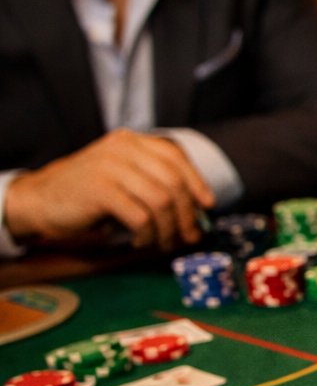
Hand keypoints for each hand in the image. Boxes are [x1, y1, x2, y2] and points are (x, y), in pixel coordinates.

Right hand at [4, 130, 212, 249]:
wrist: (40, 199)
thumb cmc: (88, 194)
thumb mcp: (123, 178)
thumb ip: (155, 185)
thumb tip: (198, 211)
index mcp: (131, 141)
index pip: (175, 157)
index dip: (196, 182)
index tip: (207, 205)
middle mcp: (123, 148)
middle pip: (173, 183)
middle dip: (187, 214)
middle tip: (189, 236)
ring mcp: (111, 167)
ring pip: (161, 201)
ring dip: (168, 229)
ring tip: (162, 243)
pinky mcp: (100, 190)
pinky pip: (141, 217)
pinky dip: (148, 234)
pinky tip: (140, 241)